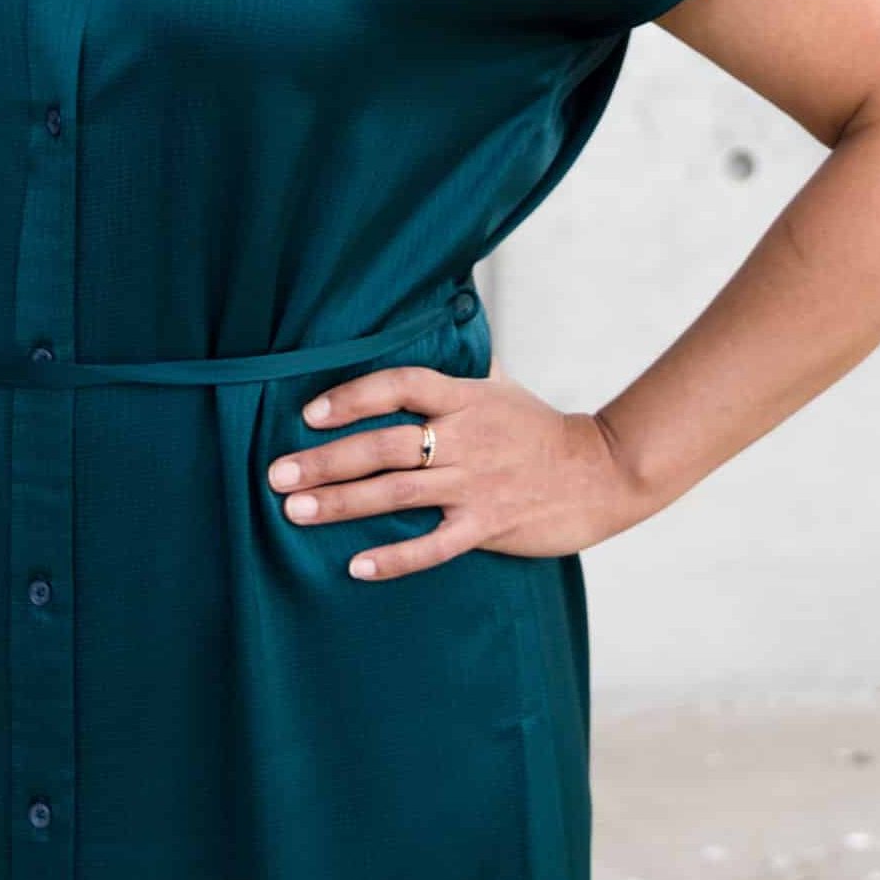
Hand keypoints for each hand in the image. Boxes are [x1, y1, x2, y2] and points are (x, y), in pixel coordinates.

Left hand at [266, 362, 644, 579]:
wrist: (601, 474)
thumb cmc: (541, 428)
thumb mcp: (501, 385)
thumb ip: (459, 362)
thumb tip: (431, 314)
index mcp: (465, 398)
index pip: (400, 385)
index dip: (352, 397)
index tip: (309, 414)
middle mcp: (466, 438)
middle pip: (385, 445)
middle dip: (326, 460)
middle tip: (277, 475)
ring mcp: (477, 484)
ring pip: (398, 493)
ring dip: (342, 504)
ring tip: (295, 512)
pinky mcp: (490, 526)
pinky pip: (435, 545)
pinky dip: (396, 557)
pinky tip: (357, 565)